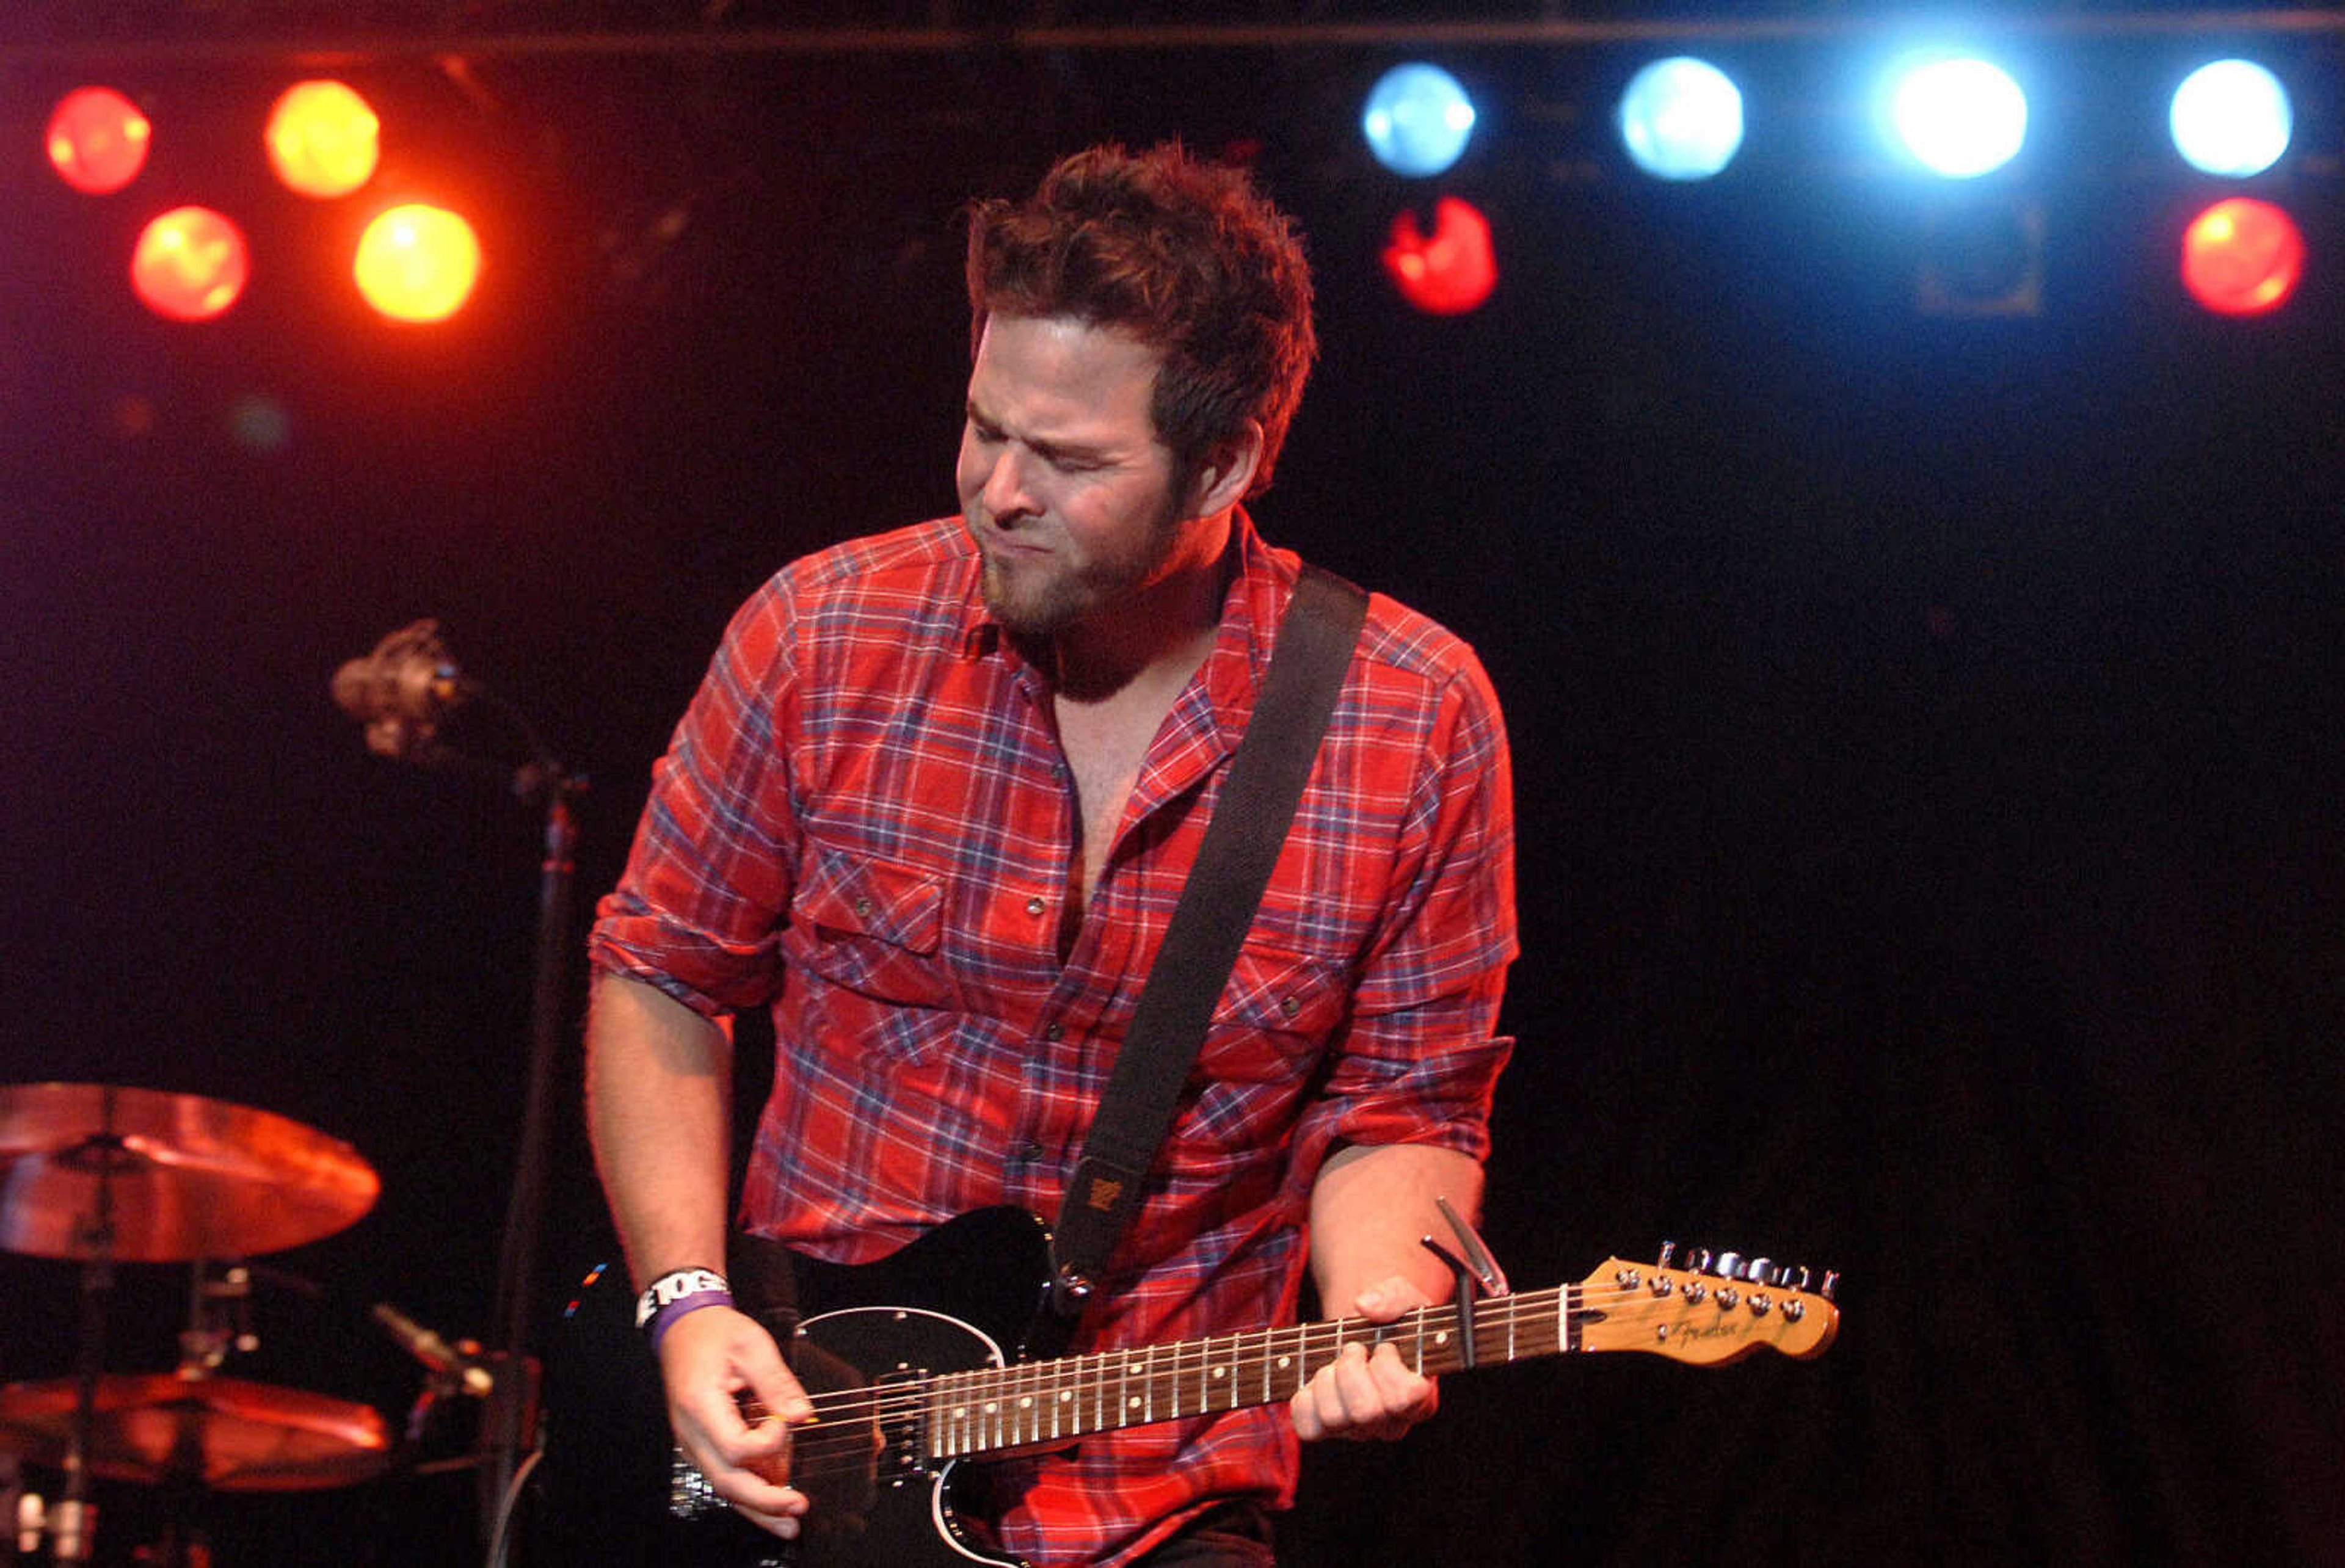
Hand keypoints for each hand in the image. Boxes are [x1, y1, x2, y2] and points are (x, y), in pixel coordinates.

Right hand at [657, 1303, 814, 1537]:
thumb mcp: (752, 1345)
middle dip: (764, 1501)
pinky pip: (724, 1474)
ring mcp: (694, 1441)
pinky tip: (771, 1503)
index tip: (785, 1423)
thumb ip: (777, 1382)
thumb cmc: (715, 1334)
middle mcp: (691, 1432)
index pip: (735, 1446)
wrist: (685, 1329)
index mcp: (700, 1405)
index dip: (767, 1444)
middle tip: (798, 1508)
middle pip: (727, 1480)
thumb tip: (800, 1415)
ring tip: (788, 1524)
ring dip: (757, 1508)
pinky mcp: (703, 1444)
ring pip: (724, 1486)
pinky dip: (748, 1493)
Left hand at [1287, 1275, 1440, 1442]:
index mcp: (1420, 1400)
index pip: (1405, 1398)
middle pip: (1365, 1412)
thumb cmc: (1389, 1321)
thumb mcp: (1402, 1298)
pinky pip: (1307, 1426)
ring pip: (1333, 1418)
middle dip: (1351, 1369)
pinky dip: (1304, 1399)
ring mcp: (1357, 1431)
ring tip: (1337, 1362)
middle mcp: (1390, 1425)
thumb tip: (1365, 1305)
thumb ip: (1393, 1297)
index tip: (1384, 1346)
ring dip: (1327, 1378)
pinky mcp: (1326, 1431)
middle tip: (1354, 1349)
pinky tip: (1318, 1379)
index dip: (1387, 1366)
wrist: (1364, 1334)